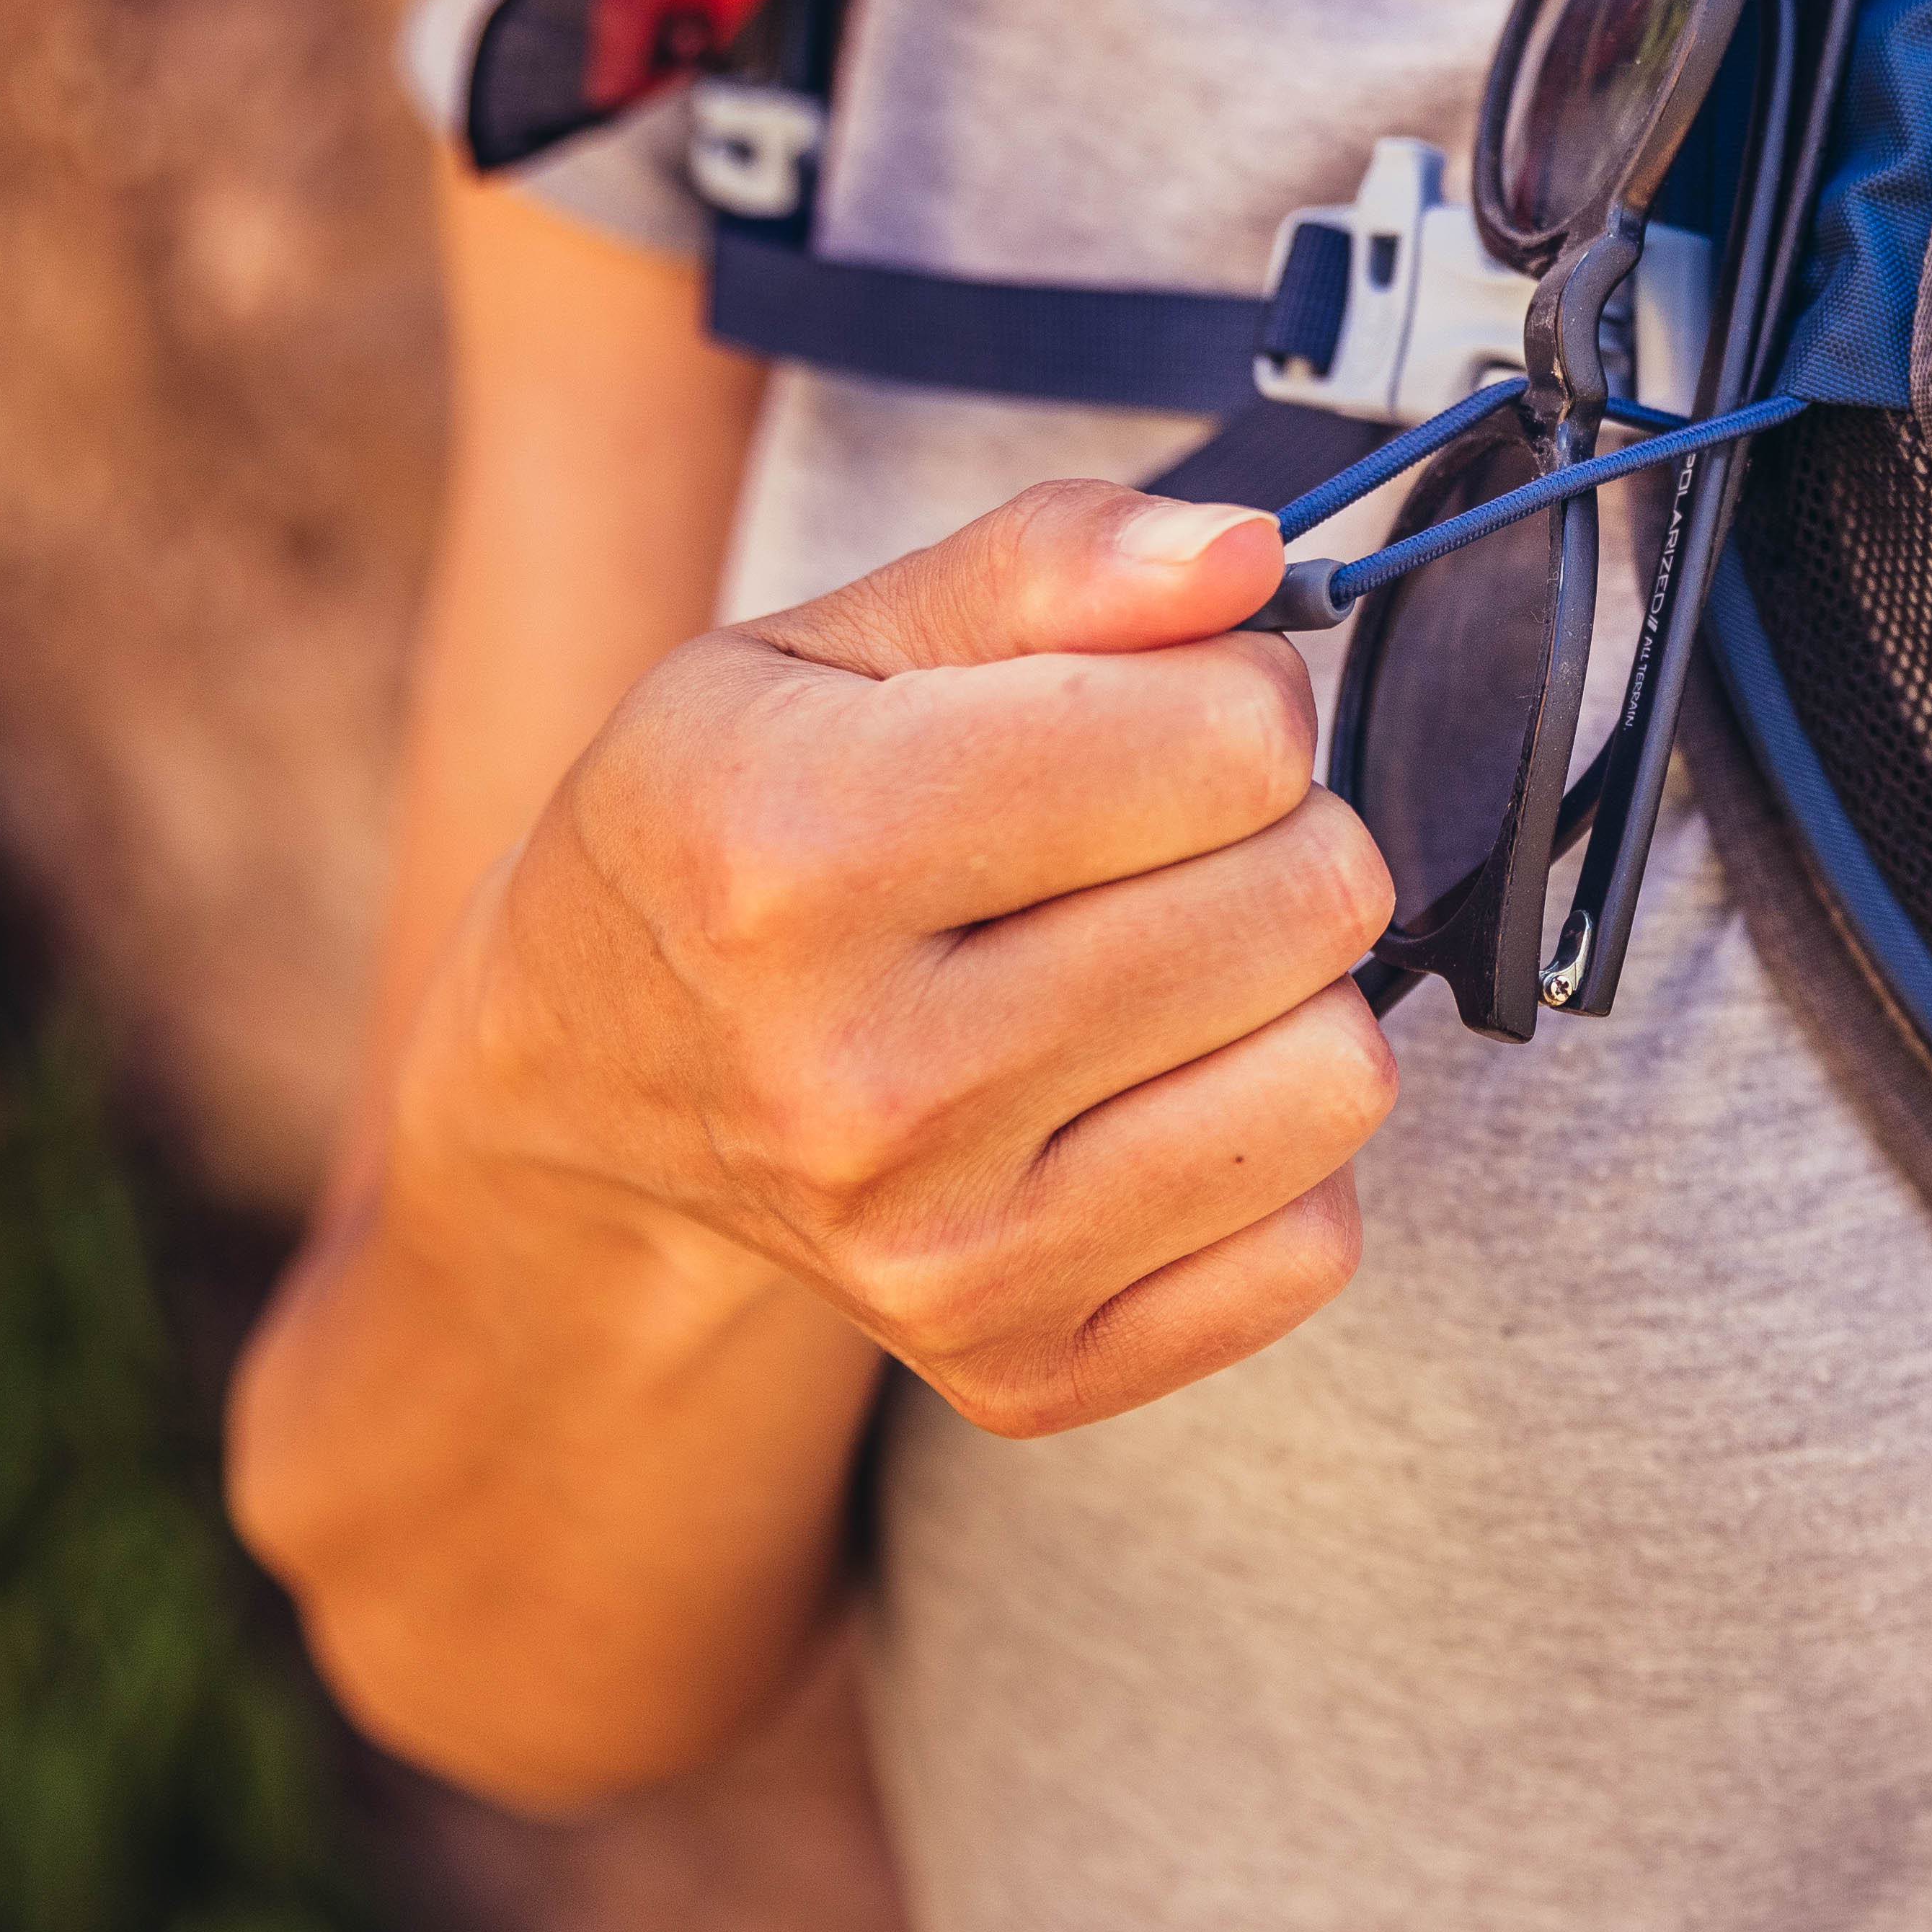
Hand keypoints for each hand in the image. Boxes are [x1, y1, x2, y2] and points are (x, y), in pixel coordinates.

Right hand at [404, 478, 1398, 1438]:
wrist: (593, 1086)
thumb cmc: (735, 826)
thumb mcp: (831, 643)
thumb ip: (1052, 562)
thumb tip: (1245, 561)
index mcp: (793, 852)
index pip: (1229, 744)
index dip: (1232, 695)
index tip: (1150, 714)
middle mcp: (860, 1083)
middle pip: (1308, 901)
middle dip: (1271, 834)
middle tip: (1151, 843)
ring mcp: (940, 1256)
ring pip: (1339, 1076)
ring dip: (1286, 995)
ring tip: (1153, 966)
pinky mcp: (1019, 1370)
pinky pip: (1314, 1243)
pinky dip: (1265, 1156)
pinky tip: (1141, 1100)